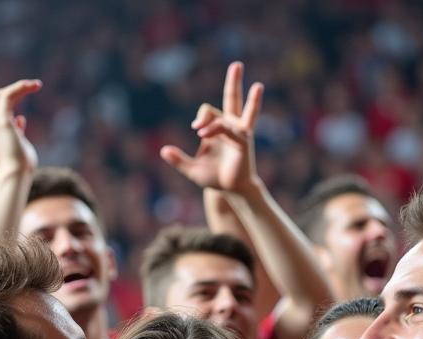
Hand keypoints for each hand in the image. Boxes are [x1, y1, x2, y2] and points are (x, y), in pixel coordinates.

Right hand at [0, 79, 40, 173]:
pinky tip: (34, 86)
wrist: (15, 176)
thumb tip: (20, 119)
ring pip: (3, 95)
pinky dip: (21, 88)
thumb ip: (17, 132)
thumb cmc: (20, 168)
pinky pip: (10, 95)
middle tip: (32, 87)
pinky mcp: (2, 121)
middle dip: (14, 92)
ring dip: (21, 87)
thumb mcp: (19, 147)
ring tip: (37, 85)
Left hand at [160, 61, 261, 196]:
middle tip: (237, 64)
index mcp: (217, 129)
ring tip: (259, 86)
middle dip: (234, 82)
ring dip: (252, 99)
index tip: (197, 130)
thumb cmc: (214, 178)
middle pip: (233, 98)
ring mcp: (238, 132)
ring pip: (241, 110)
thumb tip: (162, 151)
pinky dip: (218, 128)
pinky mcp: (243, 142)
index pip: (208, 111)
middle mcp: (230, 126)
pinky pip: (232, 128)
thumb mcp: (192, 169)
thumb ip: (179, 160)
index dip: (201, 118)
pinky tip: (205, 132)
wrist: (230, 191)